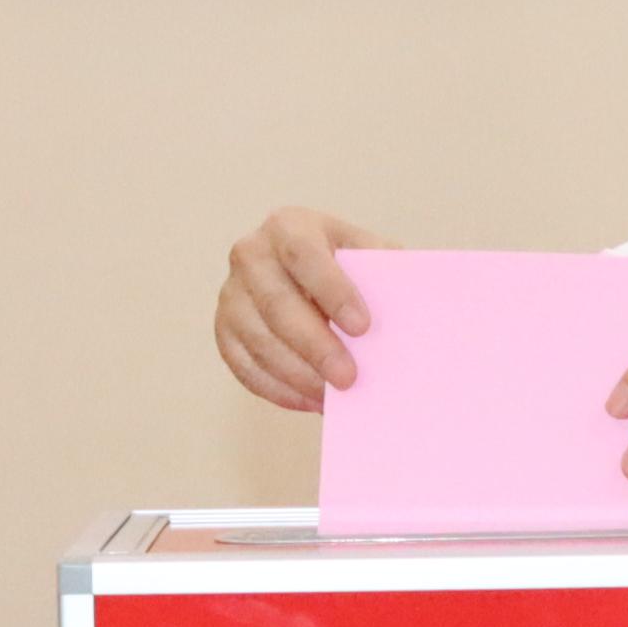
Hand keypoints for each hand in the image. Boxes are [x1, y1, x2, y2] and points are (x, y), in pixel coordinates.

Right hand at [215, 208, 382, 412]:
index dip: (333, 291)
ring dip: (298, 375)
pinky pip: (244, 366)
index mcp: (288, 226)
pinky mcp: (223, 329)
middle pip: (277, 304)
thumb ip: (383, 276)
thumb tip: (403, 317)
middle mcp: (251, 254)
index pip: (305, 256)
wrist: (309, 271)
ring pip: (258, 341)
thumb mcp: (367, 254)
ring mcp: (231, 293)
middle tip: (349, 378)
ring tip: (332, 397)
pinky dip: (278, 389)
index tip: (363, 327)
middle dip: (315, 346)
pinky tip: (310, 400)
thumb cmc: (347, 265)